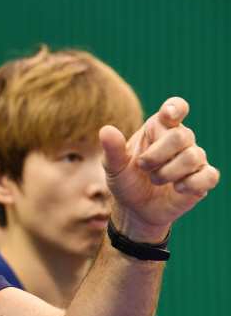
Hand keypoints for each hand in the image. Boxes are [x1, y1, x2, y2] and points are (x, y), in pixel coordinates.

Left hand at [100, 97, 218, 241]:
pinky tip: (177, 189)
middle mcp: (181, 139)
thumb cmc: (126, 180)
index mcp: (158, 128)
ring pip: (193, 156)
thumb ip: (112, 149)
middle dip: (158, 154)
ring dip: (168, 172)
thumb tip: (106, 130)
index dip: (175, 108)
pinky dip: (192, 183)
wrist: (135, 208)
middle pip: (181, 135)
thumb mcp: (114, 166)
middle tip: (143, 166)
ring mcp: (194, 158)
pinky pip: (209, 176)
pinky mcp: (203, 178)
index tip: (167, 114)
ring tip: (155, 180)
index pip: (176, 108)